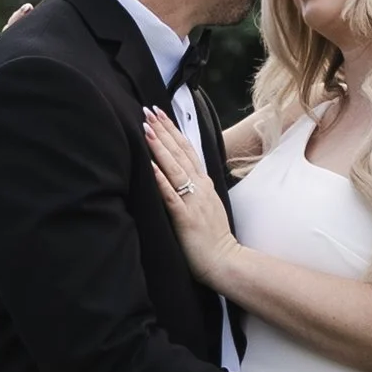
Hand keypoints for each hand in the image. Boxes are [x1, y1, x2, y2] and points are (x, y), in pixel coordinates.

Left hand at [140, 106, 238, 282]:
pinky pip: (170, 194)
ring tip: (146, 128)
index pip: (187, 150)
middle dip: (163, 130)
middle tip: (148, 111)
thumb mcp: (207, 205)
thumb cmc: (214, 237)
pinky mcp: (186, 217)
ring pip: (174, 168)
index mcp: (204, 183)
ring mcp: (193, 201)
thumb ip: (195, 188)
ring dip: (160, 147)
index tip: (160, 114)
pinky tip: (150, 165)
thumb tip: (180, 176)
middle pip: (180, 152)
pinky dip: (160, 178)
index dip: (173, 130)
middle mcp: (200, 187)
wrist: (226, 261)